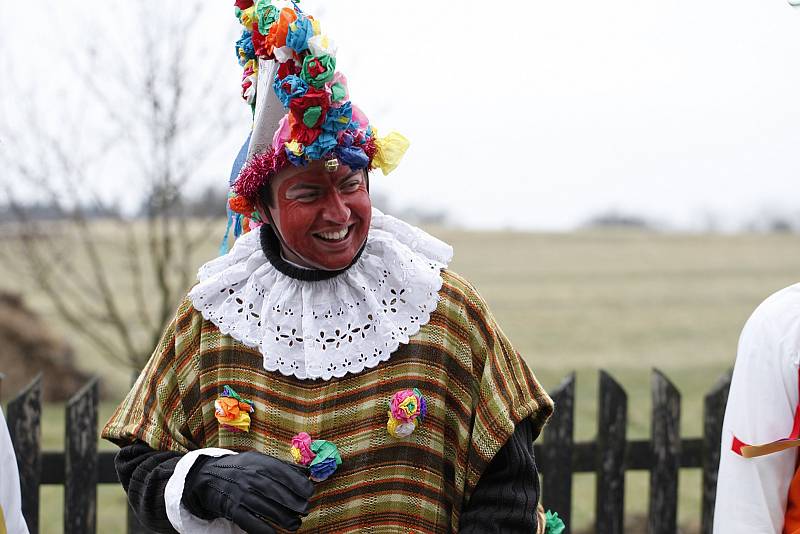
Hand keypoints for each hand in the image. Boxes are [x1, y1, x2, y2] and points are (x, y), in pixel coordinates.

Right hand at [182, 451, 313, 532]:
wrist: (209, 476)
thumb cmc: (241, 468)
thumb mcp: (259, 459)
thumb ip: (282, 466)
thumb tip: (307, 473)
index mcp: (259, 463)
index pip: (283, 473)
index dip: (299, 484)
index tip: (310, 492)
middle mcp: (250, 478)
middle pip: (277, 493)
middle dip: (295, 504)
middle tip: (305, 510)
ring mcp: (241, 494)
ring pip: (266, 509)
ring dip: (284, 519)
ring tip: (295, 524)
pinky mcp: (233, 509)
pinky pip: (251, 522)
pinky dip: (264, 530)